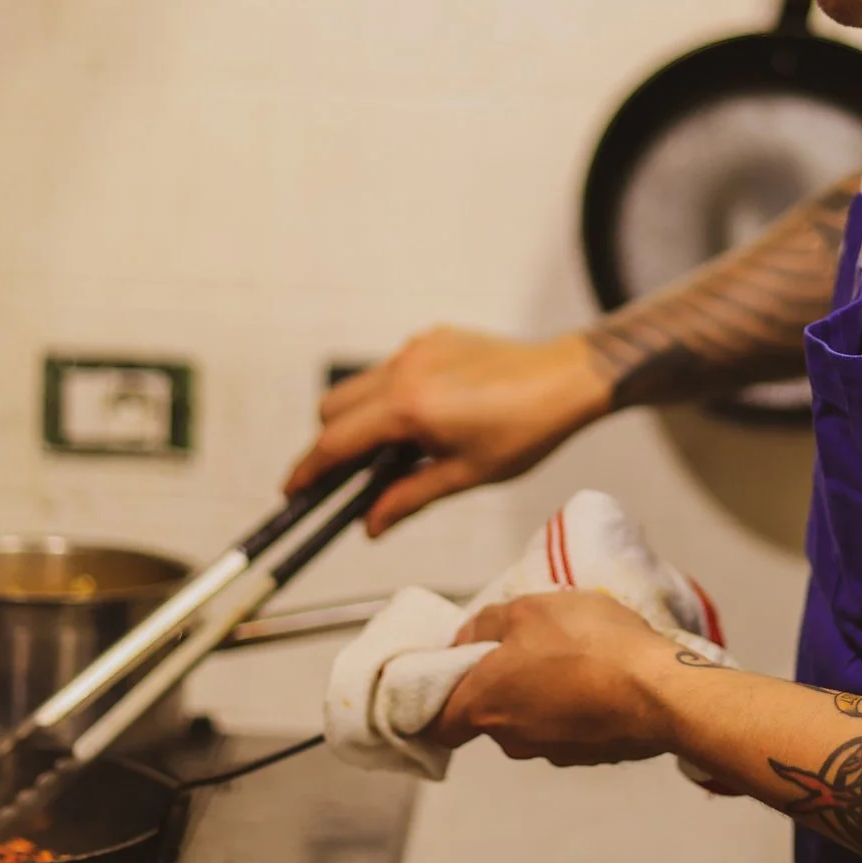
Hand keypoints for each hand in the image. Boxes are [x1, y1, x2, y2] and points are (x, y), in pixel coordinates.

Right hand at [284, 328, 613, 534]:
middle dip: (330, 443)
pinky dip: (391, 394)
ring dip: (360, 418)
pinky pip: (392, 368)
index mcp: (409, 408)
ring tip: (393, 451)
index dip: (309, 471)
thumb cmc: (525, 431)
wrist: (567, 379)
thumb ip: (408, 498)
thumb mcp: (465, 475)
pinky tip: (426, 417)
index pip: (336, 442)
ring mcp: (417, 349)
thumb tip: (369, 525)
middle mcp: (403, 370)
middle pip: (333, 408)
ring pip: (360, 385)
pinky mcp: (434, 337)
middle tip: (345, 478)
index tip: (294, 492)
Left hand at [428, 591, 674, 764]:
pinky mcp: (592, 756)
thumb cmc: (585, 643)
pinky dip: (576, 708)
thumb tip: (464, 641)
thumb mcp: (528, 609)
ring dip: (543, 694)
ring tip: (575, 657)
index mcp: (483, 707)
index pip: (440, 725)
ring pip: (532, 721)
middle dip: (503, 685)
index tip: (458, 672)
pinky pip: (570, 729)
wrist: (659, 691)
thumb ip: (486, 624)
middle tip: (529, 646)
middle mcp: (511, 740)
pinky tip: (601, 678)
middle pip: (490, 716)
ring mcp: (554, 753)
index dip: (442, 699)